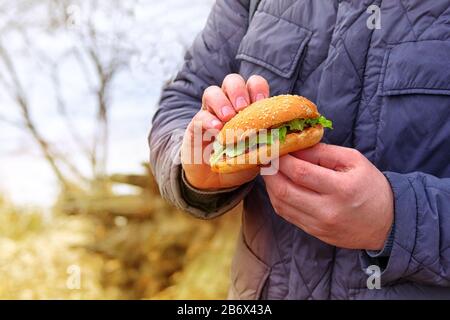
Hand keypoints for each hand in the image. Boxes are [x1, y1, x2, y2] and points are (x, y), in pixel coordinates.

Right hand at [181, 74, 269, 189]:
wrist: (215, 181)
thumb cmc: (240, 162)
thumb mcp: (258, 154)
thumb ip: (268, 145)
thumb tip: (283, 141)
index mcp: (247, 106)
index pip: (253, 84)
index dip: (258, 88)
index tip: (262, 102)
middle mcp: (228, 104)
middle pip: (232, 81)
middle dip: (239, 91)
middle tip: (243, 108)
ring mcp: (210, 113)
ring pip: (212, 92)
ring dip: (222, 102)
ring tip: (229, 118)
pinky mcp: (196, 126)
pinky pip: (200, 115)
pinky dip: (209, 120)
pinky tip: (217, 129)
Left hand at [263, 143, 393, 249]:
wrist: (387, 223)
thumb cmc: (371, 186)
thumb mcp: (354, 161)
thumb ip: (322, 152)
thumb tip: (294, 147)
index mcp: (341, 188)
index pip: (300, 172)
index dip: (282, 158)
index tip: (274, 146)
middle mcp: (327, 210)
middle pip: (284, 190)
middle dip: (270, 171)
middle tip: (266, 157)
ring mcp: (319, 225)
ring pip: (280, 204)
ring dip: (270, 185)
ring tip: (271, 169)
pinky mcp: (314, 232)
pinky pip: (286, 214)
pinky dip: (277, 198)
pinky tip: (278, 185)